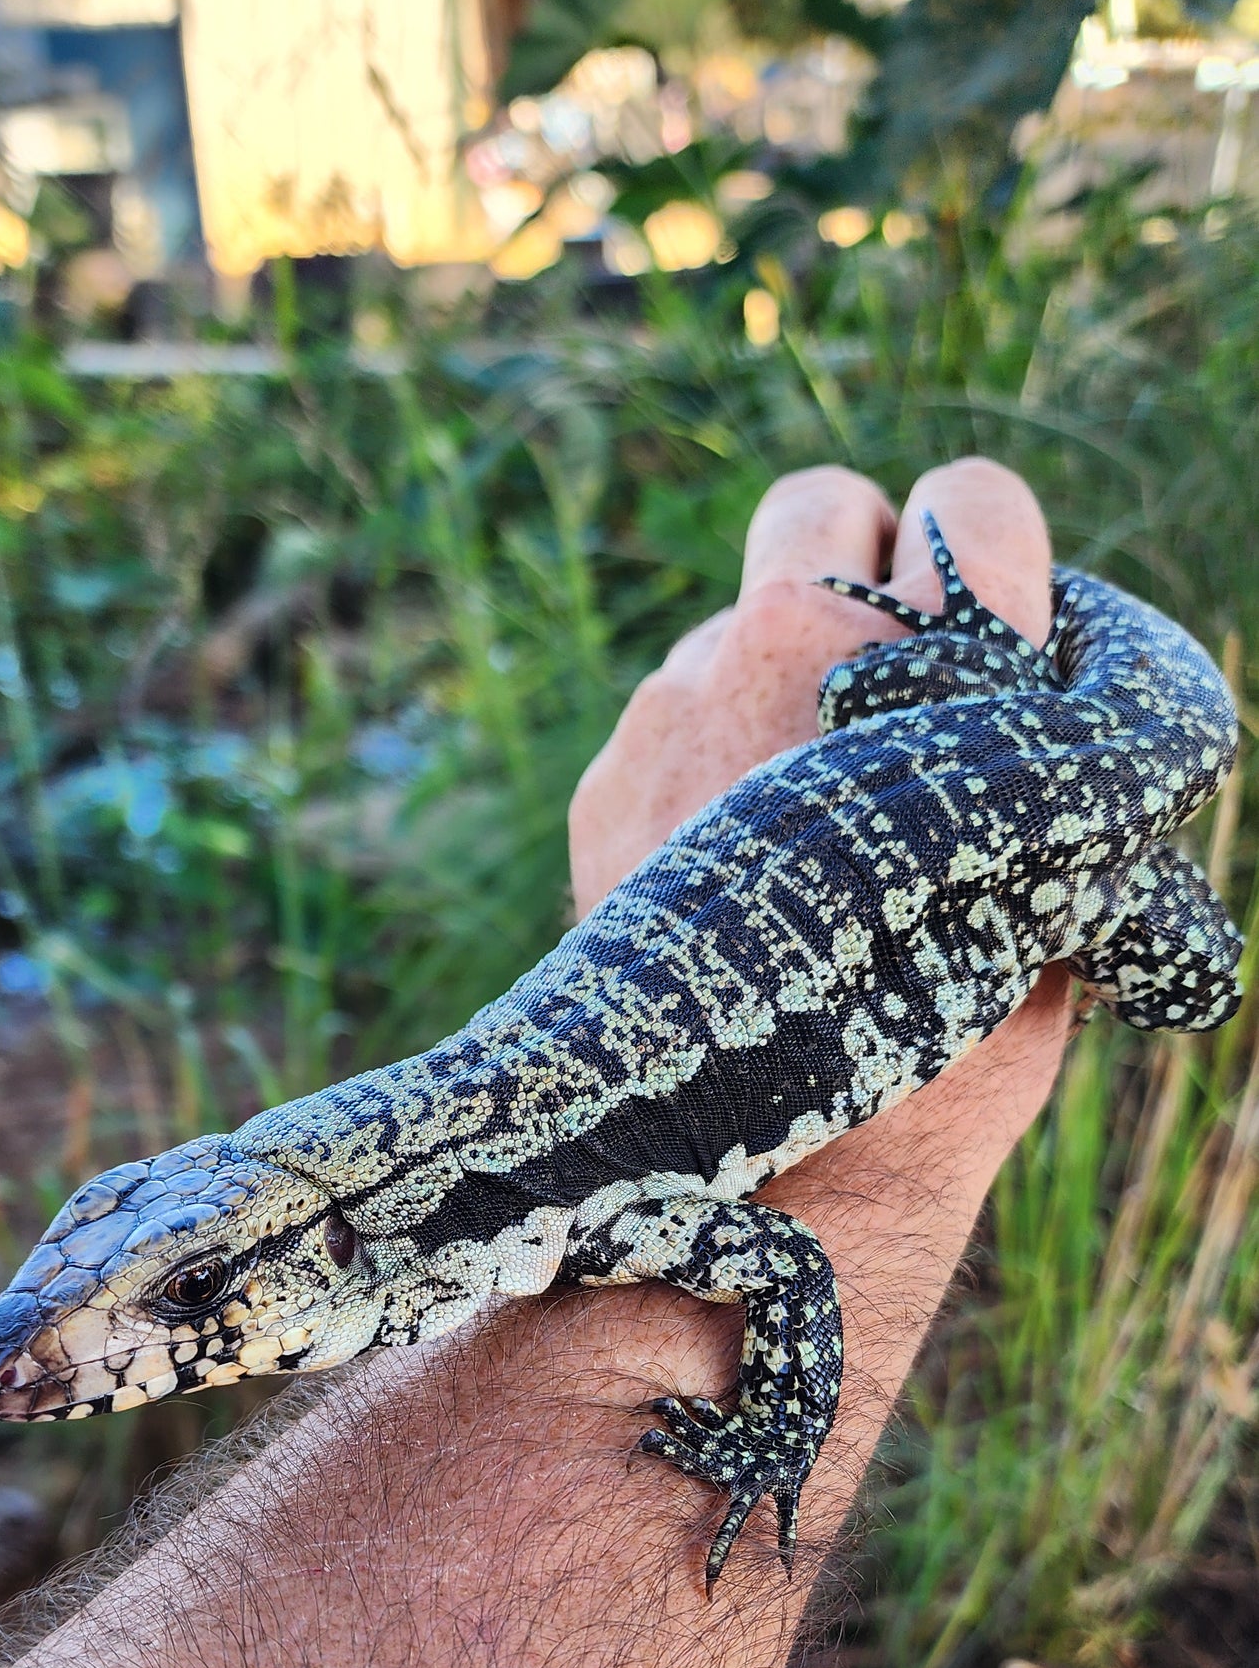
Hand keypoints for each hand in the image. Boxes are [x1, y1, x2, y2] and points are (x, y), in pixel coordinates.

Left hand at [569, 457, 1072, 1206]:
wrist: (774, 1166)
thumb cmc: (949, 1046)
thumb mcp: (1055, 891)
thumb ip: (1027, 749)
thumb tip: (1014, 670)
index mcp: (942, 658)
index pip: (972, 501)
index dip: (989, 562)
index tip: (989, 627)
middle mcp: (796, 643)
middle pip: (823, 506)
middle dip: (856, 564)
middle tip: (882, 664)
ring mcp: (681, 698)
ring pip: (735, 626)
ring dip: (772, 687)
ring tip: (802, 824)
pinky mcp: (612, 768)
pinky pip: (674, 714)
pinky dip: (706, 765)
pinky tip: (733, 870)